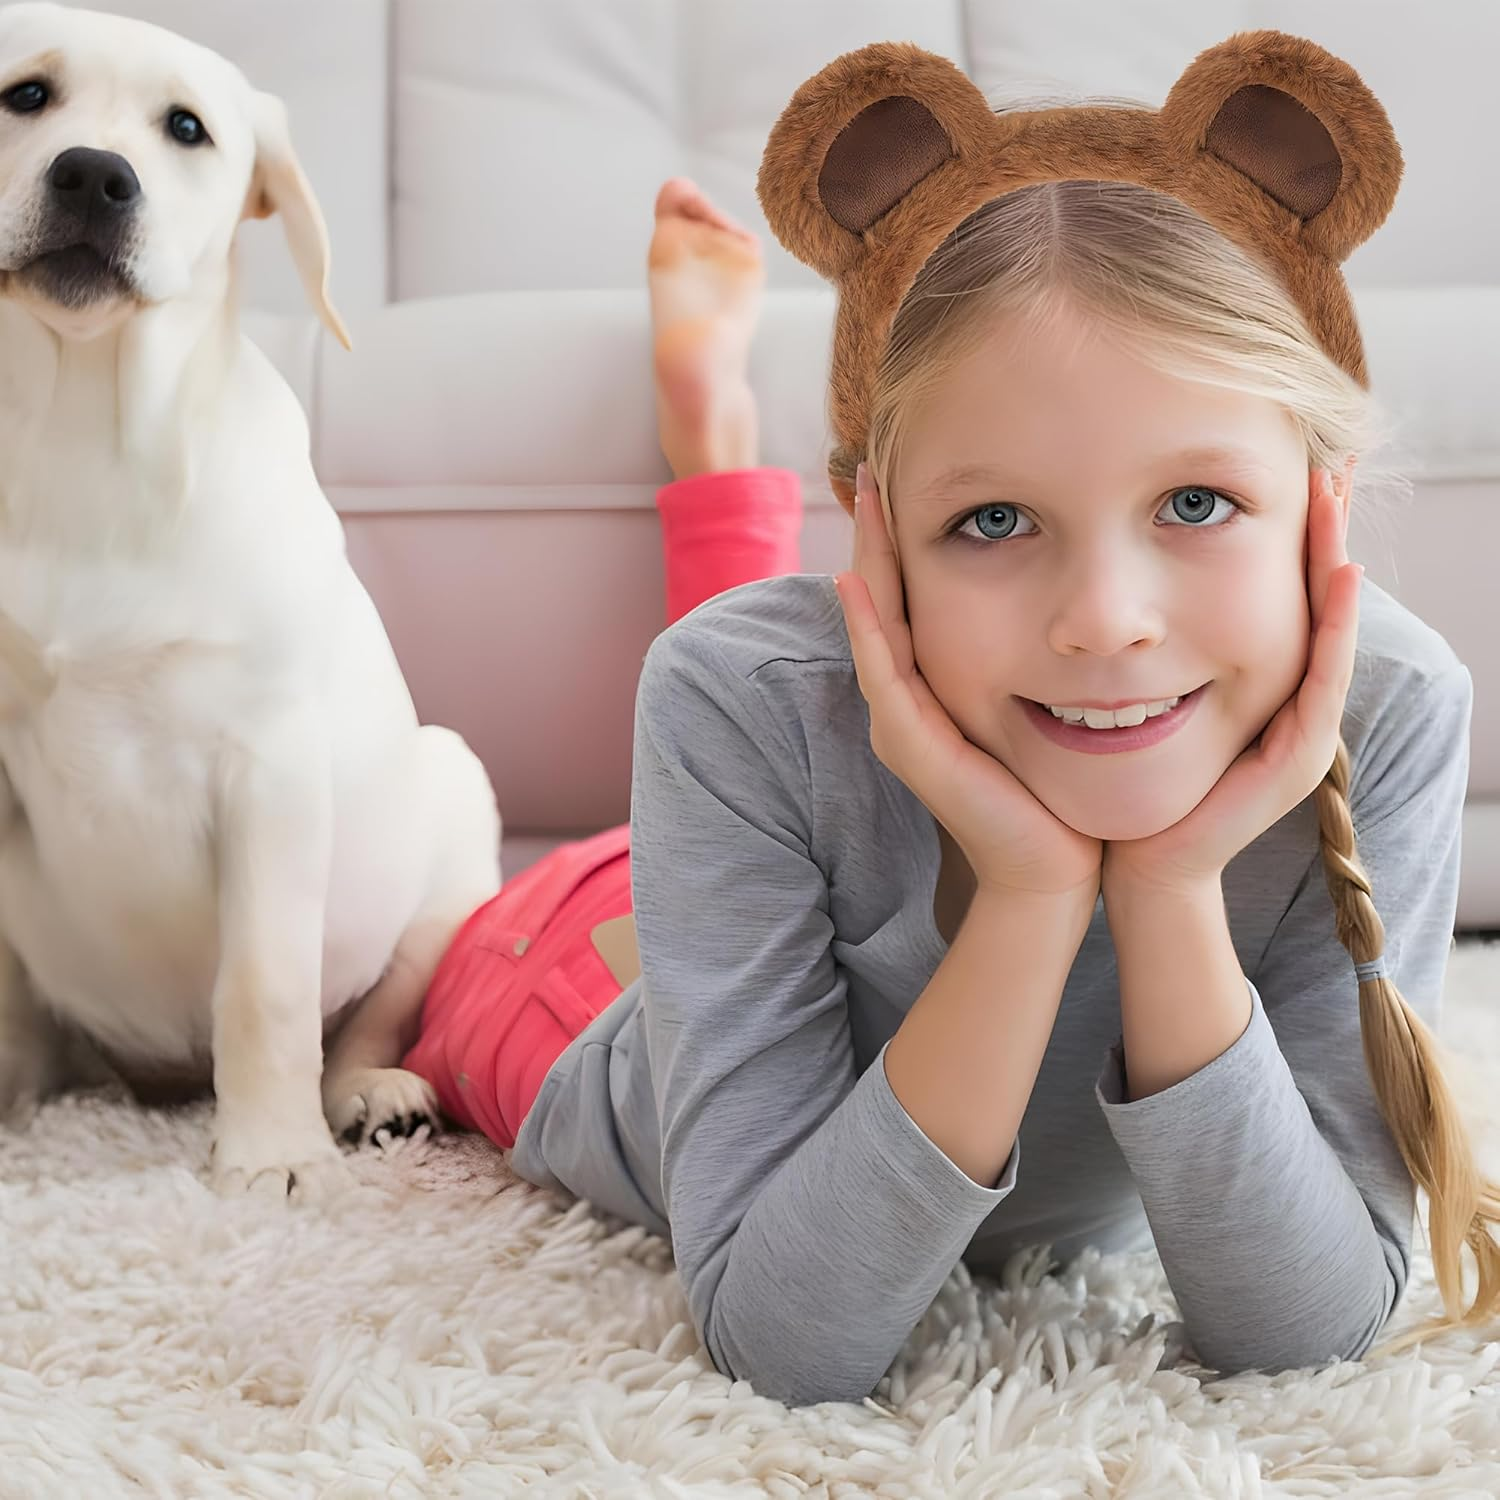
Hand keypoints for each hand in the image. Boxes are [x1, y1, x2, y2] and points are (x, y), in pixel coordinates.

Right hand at [834, 463, 1102, 899]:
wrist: (1056, 863)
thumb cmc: (1056, 784)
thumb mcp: (1046, 701)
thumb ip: (1040, 654)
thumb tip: (1073, 597)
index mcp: (935, 683)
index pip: (909, 595)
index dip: (903, 537)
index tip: (909, 471)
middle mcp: (907, 699)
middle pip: (880, 600)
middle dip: (877, 534)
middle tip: (874, 465)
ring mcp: (902, 722)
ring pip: (875, 627)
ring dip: (866, 563)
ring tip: (867, 503)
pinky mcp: (912, 747)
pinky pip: (884, 674)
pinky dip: (869, 628)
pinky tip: (856, 583)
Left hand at [1104, 467, 1362, 893]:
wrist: (1138, 858)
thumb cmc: (1126, 779)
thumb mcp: (1132, 691)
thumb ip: (1133, 642)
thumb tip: (1096, 584)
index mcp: (1252, 680)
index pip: (1280, 591)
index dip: (1289, 534)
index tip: (1289, 466)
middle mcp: (1287, 698)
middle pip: (1315, 599)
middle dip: (1323, 529)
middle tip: (1332, 460)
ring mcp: (1300, 728)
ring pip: (1329, 627)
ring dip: (1335, 559)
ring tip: (1337, 496)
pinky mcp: (1297, 756)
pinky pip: (1324, 679)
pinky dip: (1335, 626)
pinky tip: (1342, 575)